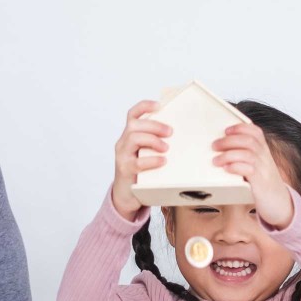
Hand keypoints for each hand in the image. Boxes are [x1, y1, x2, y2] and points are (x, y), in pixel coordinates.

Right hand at [112, 100, 170, 217]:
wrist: (126, 196)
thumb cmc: (140, 173)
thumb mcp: (146, 154)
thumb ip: (154, 143)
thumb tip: (177, 134)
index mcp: (129, 136)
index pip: (132, 115)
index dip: (144, 106)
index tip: (159, 105)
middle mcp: (123, 143)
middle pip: (134, 125)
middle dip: (154, 126)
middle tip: (170, 132)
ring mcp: (122, 157)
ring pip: (133, 138)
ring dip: (153, 140)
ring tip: (166, 148)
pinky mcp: (125, 170)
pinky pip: (137, 162)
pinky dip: (152, 160)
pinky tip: (162, 161)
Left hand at [211, 123, 294, 227]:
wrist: (280, 204)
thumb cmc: (264, 185)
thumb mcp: (258, 167)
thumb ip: (245, 157)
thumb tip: (222, 150)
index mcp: (264, 152)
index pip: (256, 132)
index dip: (241, 128)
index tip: (226, 130)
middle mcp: (265, 158)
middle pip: (249, 140)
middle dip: (229, 140)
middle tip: (215, 146)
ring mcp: (264, 170)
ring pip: (248, 153)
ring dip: (228, 154)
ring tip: (216, 160)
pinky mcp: (260, 183)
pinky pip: (249, 170)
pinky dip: (236, 167)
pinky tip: (227, 169)